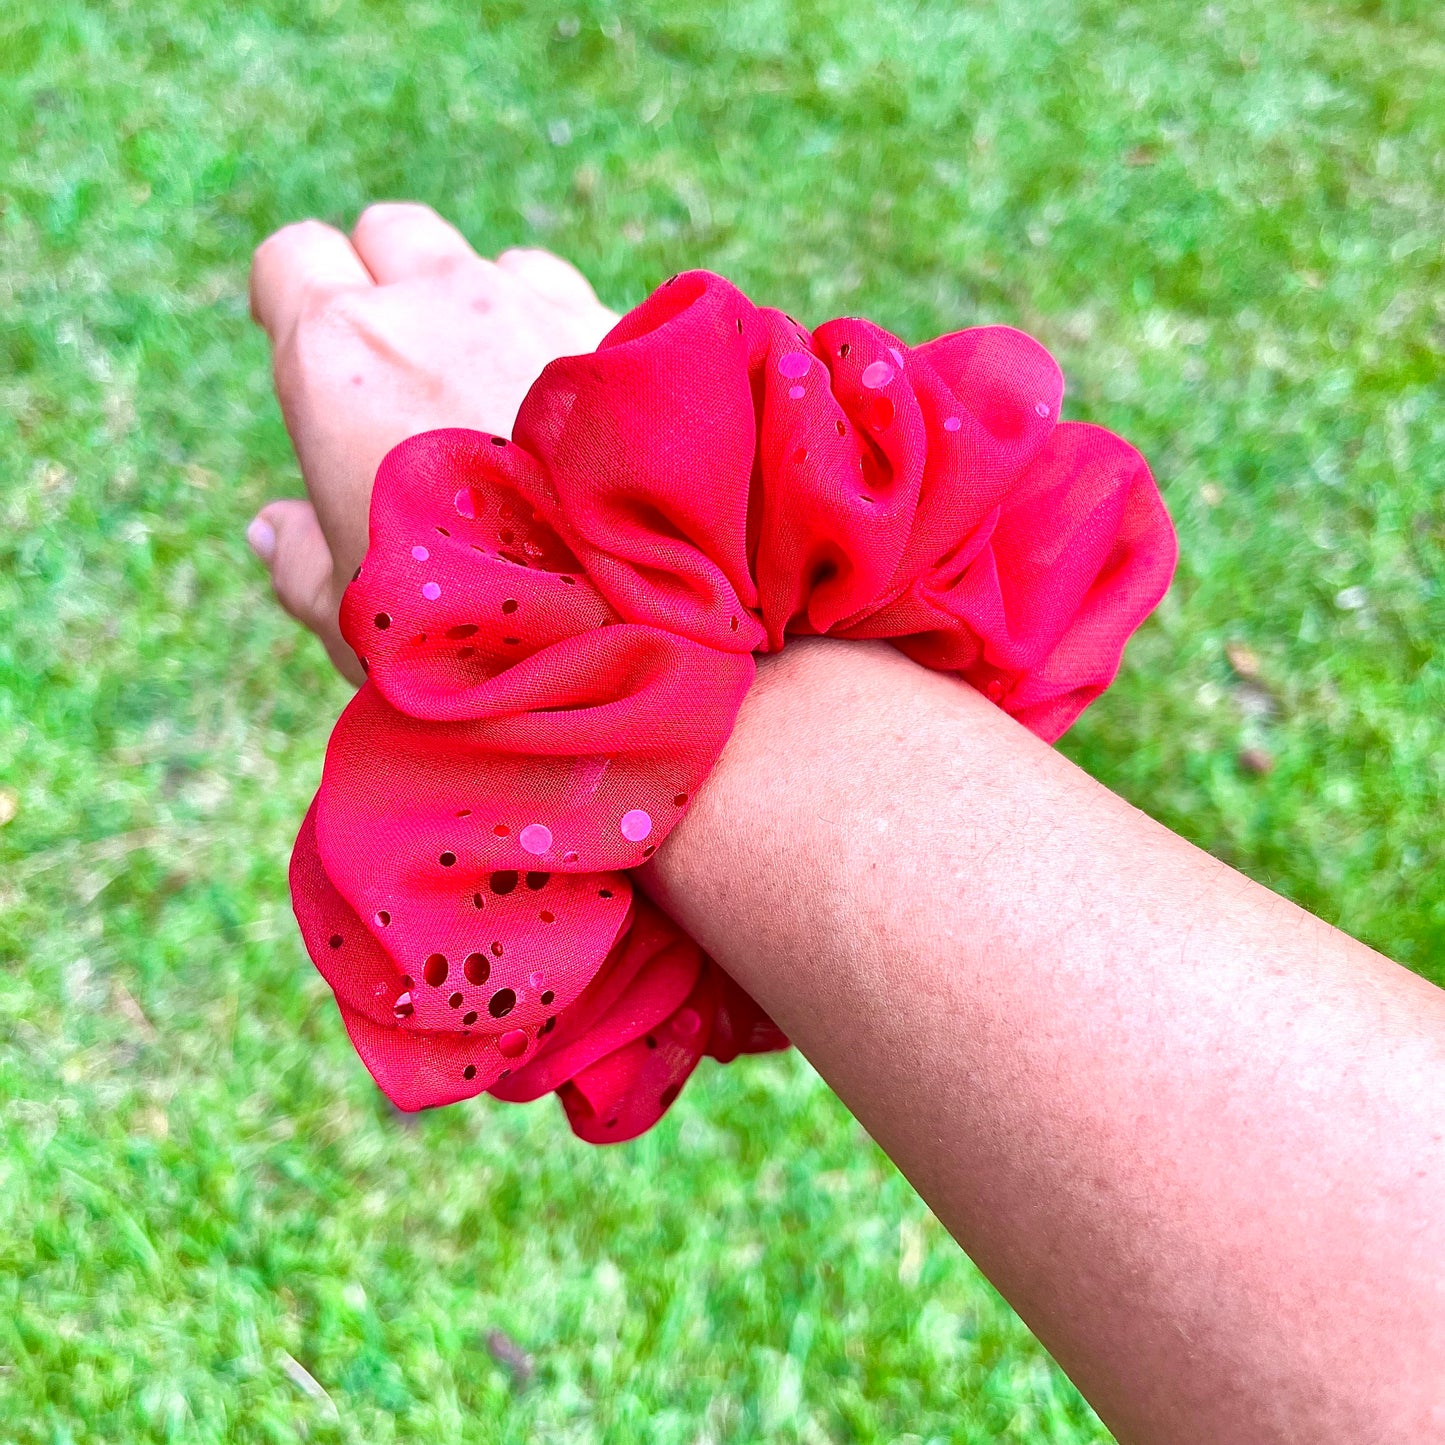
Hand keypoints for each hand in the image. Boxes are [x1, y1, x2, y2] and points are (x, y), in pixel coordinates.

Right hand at [246, 202, 617, 680]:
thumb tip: (274, 529)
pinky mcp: (623, 329)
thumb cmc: (470, 621)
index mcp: (337, 355)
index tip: (307, 342)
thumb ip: (302, 560)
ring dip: (488, 309)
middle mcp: (435, 301)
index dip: (294, 297)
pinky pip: (577, 302)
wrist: (634, 612)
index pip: (291, 258)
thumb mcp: (355, 613)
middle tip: (408, 371)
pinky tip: (586, 420)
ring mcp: (536, 304)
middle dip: (391, 281)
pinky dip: (568, 339)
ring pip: (493, 265)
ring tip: (508, 401)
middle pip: (392, 235)